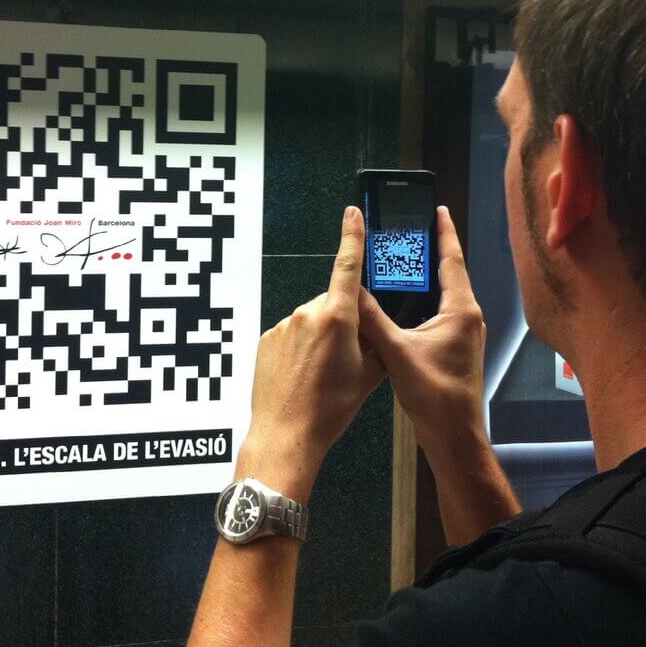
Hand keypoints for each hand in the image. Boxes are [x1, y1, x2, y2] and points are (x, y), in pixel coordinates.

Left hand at [239, 207, 385, 501]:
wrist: (287, 433)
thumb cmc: (330, 408)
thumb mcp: (369, 375)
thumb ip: (376, 341)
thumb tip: (378, 327)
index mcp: (338, 317)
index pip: (348, 266)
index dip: (352, 237)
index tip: (352, 213)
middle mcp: (308, 313)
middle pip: (333, 303)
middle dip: (342, 320)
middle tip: (347, 357)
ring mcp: (283, 325)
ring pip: (311, 320)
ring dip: (320, 337)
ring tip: (321, 374)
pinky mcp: (266, 339)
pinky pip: (290, 334)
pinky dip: (300, 348)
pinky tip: (302, 375)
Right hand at [358, 206, 488, 463]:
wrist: (454, 436)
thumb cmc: (434, 395)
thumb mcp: (396, 352)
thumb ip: (372, 319)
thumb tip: (351, 291)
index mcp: (460, 311)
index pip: (452, 260)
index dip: (443, 232)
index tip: (437, 209)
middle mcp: (467, 317)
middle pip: (450, 273)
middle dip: (431, 251)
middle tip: (410, 230)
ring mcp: (464, 334)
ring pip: (445, 294)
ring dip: (427, 277)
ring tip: (403, 259)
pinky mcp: (455, 347)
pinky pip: (440, 312)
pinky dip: (423, 300)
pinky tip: (402, 302)